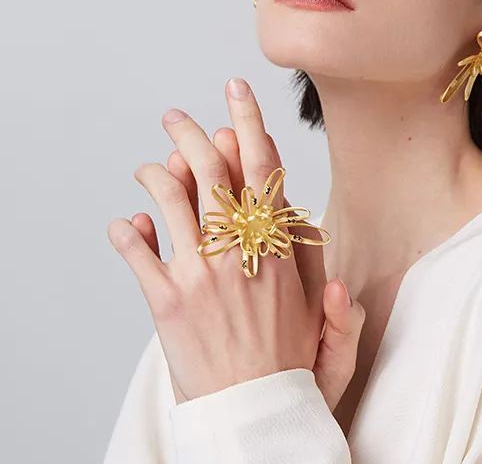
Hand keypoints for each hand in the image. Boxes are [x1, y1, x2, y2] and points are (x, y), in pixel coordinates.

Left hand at [107, 77, 354, 404]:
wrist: (255, 414)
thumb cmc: (291, 365)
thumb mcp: (327, 318)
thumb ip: (322, 270)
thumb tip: (310, 231)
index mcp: (276, 248)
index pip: (262, 171)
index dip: (248, 126)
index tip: (236, 96)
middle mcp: (237, 252)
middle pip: (211, 174)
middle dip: (191, 134)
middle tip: (175, 116)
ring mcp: (199, 274)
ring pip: (170, 202)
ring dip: (156, 174)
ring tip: (149, 165)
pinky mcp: (166, 302)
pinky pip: (138, 254)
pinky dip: (127, 231)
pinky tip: (126, 221)